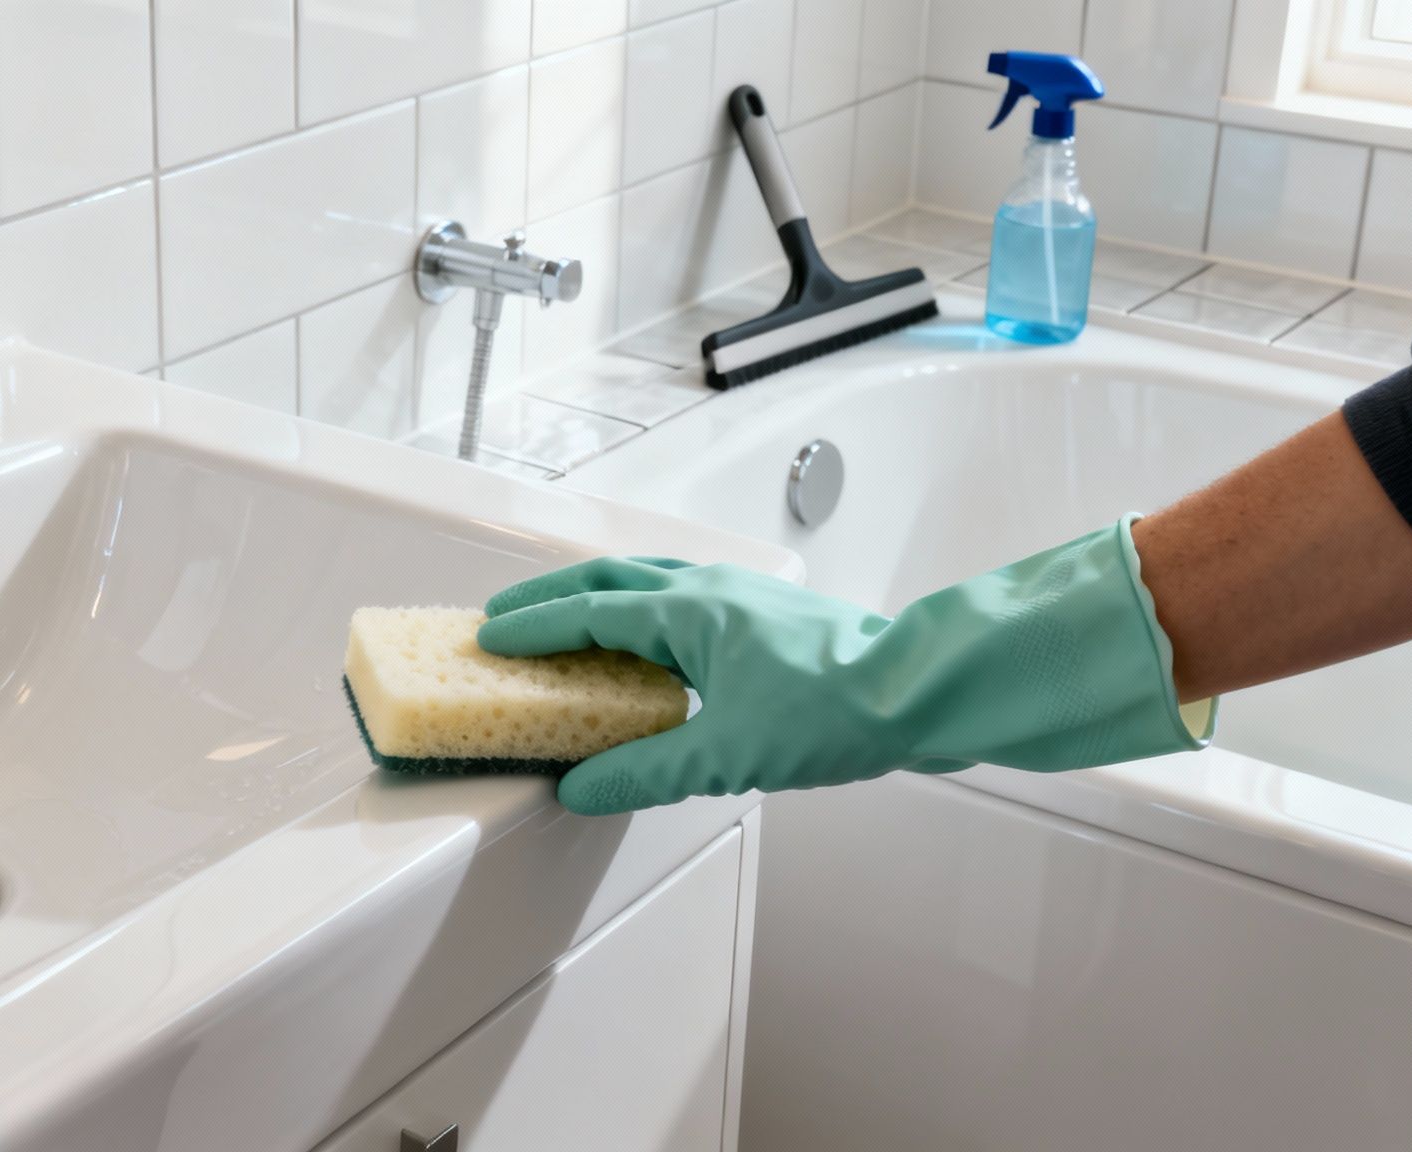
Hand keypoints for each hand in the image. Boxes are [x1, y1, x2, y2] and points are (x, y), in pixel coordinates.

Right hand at [480, 520, 1211, 815]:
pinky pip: (677, 594)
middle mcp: (708, 588)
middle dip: (550, 595)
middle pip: (608, 578)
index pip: (586, 611)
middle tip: (506, 616)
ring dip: (594, 595)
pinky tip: (646, 642)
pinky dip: (637, 607)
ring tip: (563, 622)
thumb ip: (644, 773)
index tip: (488, 637)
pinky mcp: (764, 614)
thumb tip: (582, 788)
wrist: (923, 690)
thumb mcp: (725, 754)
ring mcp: (739, 595)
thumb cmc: (838, 710)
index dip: (531, 627)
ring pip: (645, 578)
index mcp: (687, 611)